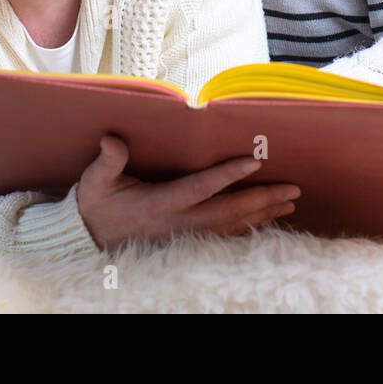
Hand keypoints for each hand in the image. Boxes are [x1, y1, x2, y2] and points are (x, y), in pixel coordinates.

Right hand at [76, 135, 299, 250]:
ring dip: (262, 215)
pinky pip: (225, 237)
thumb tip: (112, 140)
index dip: (228, 175)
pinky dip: (249, 228)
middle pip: (228, 212)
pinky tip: (267, 221)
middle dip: (262, 200)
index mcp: (161, 204)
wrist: (89, 240)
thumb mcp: (95, 182)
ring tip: (290, 203)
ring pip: (232, 227)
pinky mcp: (187, 243)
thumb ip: (108, 161)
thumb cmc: (96, 205)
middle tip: (293, 189)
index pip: (201, 188)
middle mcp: (179, 223)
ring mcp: (185, 236)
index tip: (255, 161)